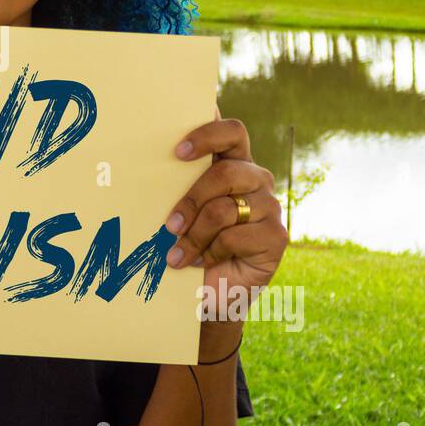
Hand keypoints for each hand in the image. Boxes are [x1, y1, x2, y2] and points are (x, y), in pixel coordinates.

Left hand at [162, 110, 287, 312]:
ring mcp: (270, 207)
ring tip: (176, 254)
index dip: (207, 135)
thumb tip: (147, 163)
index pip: (231, 132)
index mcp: (233, 163)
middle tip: (169, 225)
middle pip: (227, 172)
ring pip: (226, 208)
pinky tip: (203, 262)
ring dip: (195, 235)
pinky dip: (211, 252)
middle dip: (191, 199)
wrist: (209, 292)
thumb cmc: (190, 244)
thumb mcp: (181, 210)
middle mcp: (257, 179)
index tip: (178, 152)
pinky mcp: (277, 236)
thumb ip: (178, 183)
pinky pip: (235, 236)